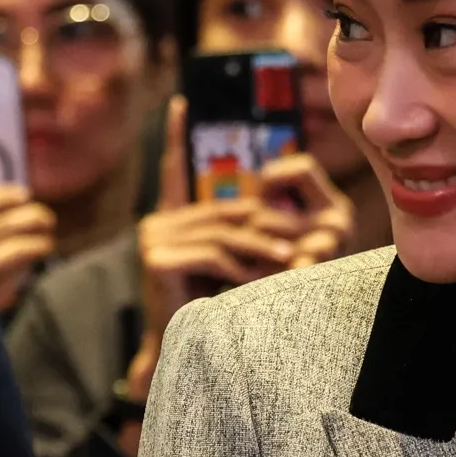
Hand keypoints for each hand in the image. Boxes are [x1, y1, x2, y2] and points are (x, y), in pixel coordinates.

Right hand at [121, 99, 354, 406]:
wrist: (181, 354)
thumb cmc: (209, 310)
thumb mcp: (228, 261)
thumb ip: (237, 231)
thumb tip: (272, 208)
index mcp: (169, 218)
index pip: (171, 170)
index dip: (174, 136)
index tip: (180, 102)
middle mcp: (155, 222)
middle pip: (225, 210)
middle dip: (267, 225)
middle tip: (302, 240)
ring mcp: (153, 238)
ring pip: (225, 231)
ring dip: (262, 248)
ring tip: (291, 262)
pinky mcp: (158, 258)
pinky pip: (214, 252)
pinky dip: (241, 267)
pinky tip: (257, 280)